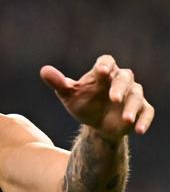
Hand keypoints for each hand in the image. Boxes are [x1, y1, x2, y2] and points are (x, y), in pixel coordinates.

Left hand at [40, 54, 154, 140]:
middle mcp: (120, 80)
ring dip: (132, 107)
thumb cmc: (83, 103)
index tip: (100, 70)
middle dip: (120, 87)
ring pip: (137, 95)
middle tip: (113, 98)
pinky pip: (147, 112)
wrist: (96, 124)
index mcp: (103, 72)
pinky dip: (144, 120)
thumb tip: (44, 70)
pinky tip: (138, 130)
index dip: (105, 64)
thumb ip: (58, 83)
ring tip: (124, 119)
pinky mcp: (141, 110)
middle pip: (125, 77)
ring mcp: (132, 95)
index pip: (107, 61)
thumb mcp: (68, 95)